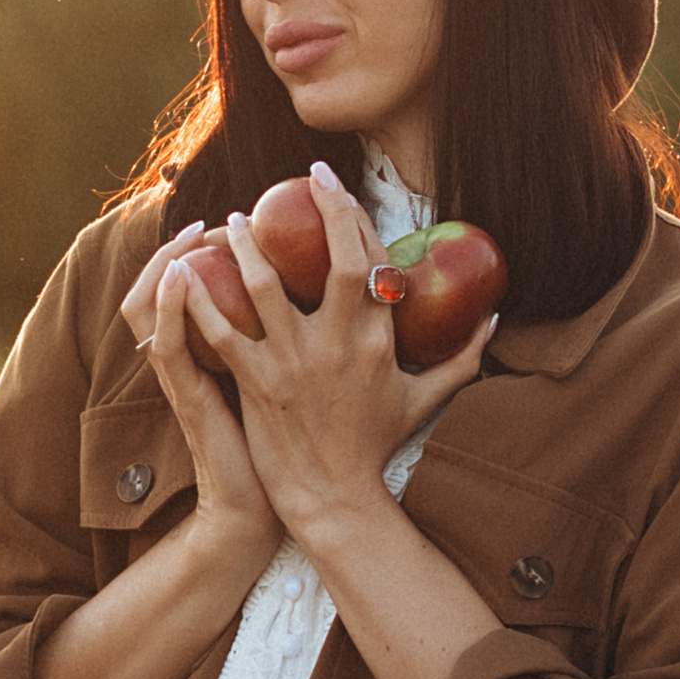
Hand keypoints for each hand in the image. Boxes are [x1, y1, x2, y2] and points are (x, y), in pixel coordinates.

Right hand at [118, 221, 275, 564]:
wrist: (281, 505)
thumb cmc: (295, 448)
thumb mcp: (290, 384)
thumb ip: (301, 341)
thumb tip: (346, 295)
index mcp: (217, 352)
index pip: (193, 287)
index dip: (204, 249)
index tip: (243, 219)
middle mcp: (193, 359)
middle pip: (164, 284)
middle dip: (185, 245)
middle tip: (225, 217)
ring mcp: (188, 378)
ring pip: (152, 305)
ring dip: (171, 261)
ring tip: (198, 232)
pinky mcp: (192, 398)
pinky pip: (168, 347)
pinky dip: (167, 308)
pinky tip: (179, 275)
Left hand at [176, 163, 493, 552]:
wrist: (334, 498)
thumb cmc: (376, 446)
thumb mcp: (426, 398)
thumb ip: (462, 356)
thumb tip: (494, 317)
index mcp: (381, 340)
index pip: (374, 263)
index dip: (355, 219)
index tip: (337, 189)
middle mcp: (340, 343)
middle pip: (334, 260)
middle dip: (318, 210)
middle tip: (298, 180)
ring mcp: (296, 362)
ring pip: (266, 286)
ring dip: (247, 246)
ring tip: (233, 220)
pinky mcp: (257, 383)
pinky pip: (223, 332)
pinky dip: (201, 300)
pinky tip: (185, 273)